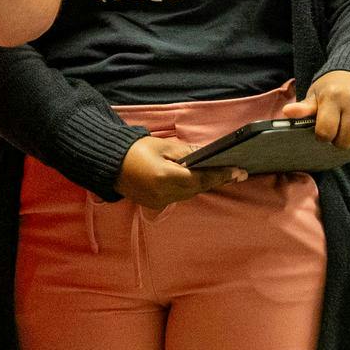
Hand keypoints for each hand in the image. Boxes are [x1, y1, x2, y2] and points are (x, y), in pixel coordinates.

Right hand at [113, 136, 245, 210]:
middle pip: (197, 188)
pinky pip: (179, 196)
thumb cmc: (135, 149)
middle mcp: (164, 194)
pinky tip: (197, 179)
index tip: (239, 171)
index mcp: (166, 177)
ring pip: (190, 194)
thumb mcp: (163, 145)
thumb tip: (207, 155)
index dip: (221, 174)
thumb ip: (187, 153)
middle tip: (236, 171)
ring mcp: (159, 202)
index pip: (201, 178)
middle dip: (215, 179)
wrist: (109, 163)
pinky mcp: (155, 205)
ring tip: (221, 174)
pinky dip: (189, 188)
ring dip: (203, 184)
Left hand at [282, 71, 349, 149]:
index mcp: (332, 96)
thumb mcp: (315, 94)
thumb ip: (304, 108)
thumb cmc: (333, 86)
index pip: (325, 133)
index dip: (323, 136)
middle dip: (339, 140)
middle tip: (338, 129)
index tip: (324, 131)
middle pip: (344, 141)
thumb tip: (288, 112)